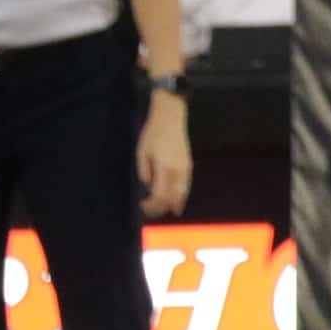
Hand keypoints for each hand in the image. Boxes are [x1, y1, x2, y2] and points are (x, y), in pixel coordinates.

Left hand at [137, 97, 192, 218]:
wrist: (170, 118)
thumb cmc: (152, 134)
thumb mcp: (142, 152)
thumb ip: (145, 172)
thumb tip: (148, 186)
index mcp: (164, 168)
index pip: (160, 195)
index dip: (151, 204)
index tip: (142, 205)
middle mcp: (178, 171)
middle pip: (172, 198)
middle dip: (161, 208)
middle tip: (150, 211)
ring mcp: (185, 168)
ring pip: (182, 194)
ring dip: (172, 204)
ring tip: (164, 210)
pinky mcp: (188, 165)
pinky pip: (187, 186)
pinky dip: (181, 196)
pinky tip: (177, 203)